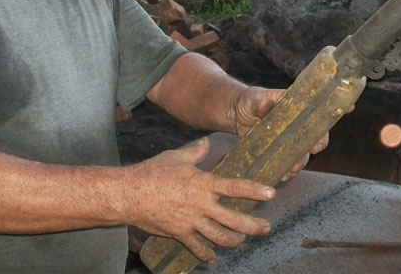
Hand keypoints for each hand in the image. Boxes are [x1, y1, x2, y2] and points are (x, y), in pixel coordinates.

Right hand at [125, 138, 273, 262]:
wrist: (129, 194)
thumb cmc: (152, 172)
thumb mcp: (176, 156)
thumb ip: (195, 151)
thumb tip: (207, 142)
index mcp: (202, 183)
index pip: (234, 187)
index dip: (254, 190)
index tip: (271, 194)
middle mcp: (200, 204)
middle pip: (232, 219)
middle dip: (252, 225)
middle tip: (266, 228)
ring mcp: (191, 221)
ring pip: (219, 236)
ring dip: (233, 241)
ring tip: (242, 241)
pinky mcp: (179, 233)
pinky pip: (197, 247)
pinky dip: (206, 254)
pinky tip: (212, 258)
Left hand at [229, 87, 329, 180]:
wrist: (236, 113)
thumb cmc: (248, 101)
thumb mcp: (252, 99)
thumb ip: (259, 103)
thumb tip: (266, 103)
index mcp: (295, 109)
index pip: (315, 118)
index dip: (321, 131)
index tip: (318, 144)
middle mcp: (296, 126)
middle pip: (311, 140)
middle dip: (310, 150)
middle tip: (304, 158)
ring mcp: (288, 140)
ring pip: (300, 155)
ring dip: (298, 164)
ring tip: (291, 170)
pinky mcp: (277, 152)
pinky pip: (287, 164)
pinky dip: (286, 172)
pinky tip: (282, 176)